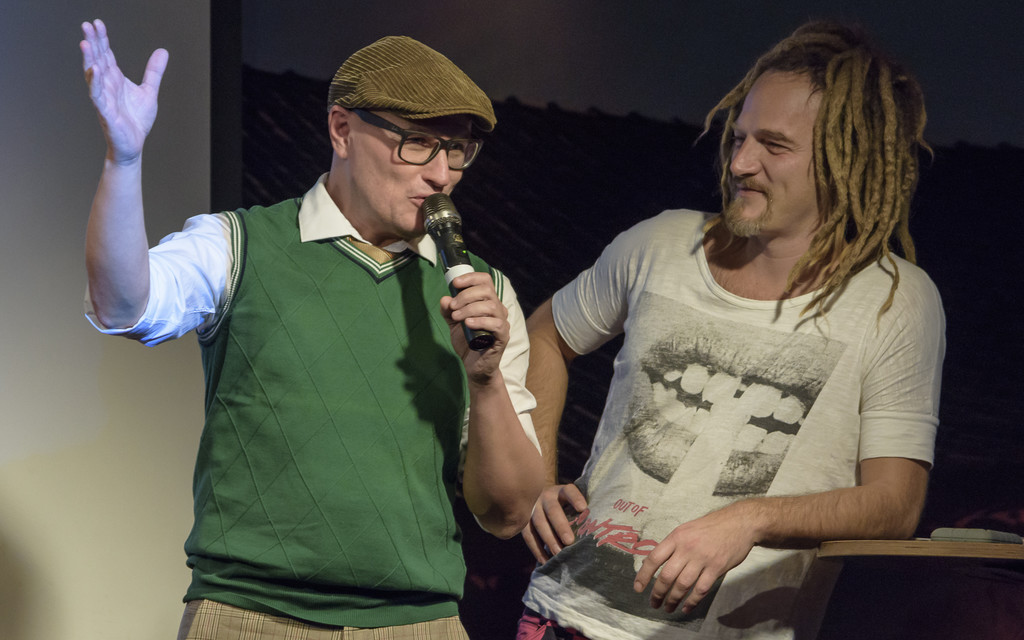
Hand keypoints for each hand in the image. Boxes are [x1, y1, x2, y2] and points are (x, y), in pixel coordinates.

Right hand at [80, 19, 167, 163]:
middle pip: (97, 60)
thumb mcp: (149, 91)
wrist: (133, 145)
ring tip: (85, 43)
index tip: (97, 23)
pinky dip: (95, 82)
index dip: (102, 39)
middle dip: (92, 43)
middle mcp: (107, 86)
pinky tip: (95, 70)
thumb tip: (162, 51)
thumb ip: (153, 72)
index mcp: (115, 79)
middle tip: (86, 25)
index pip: (106, 55)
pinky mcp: (105, 112)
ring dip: (89, 59)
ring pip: (93, 75)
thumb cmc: (136, 120)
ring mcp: (104, 98)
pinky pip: (97, 95)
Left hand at [440, 271, 508, 382]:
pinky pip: (496, 324)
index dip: (471, 278)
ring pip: (491, 306)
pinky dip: (480, 321)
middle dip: (466, 295)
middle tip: (453, 306)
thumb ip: (448, 311)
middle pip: (487, 290)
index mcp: (487, 302)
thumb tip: (445, 299)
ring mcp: (502, 322)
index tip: (455, 283)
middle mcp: (497, 309)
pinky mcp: (503, 336)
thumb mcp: (453, 324)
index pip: (485, 281)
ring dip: (470, 309)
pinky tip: (468, 324)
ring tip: (457, 317)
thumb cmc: (467, 343)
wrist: (475, 367)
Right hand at [521, 483, 587, 562]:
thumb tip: (595, 532)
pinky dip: (536, 549)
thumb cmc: (564, 506)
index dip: (575, 498)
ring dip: (549, 539)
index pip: (569, 491)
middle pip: (553, 510)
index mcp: (560, 491)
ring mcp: (533, 507)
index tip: (583, 508)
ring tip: (558, 554)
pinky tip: (545, 561)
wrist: (539, 497)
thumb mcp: (570, 503)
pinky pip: (528, 535)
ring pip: (539, 523)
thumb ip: (579, 513)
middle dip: (561, 526)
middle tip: (569, 541)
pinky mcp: (524, 519)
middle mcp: (546, 496)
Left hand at [633, 505, 755, 613]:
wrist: (739, 523)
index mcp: (676, 537)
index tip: (638, 588)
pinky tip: (686, 607)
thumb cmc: (712, 526)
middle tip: (654, 603)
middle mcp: (687, 548)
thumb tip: (658, 562)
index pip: (654, 558)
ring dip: (673, 599)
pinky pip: (701, 589)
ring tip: (668, 608)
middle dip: (657, 593)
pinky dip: (692, 601)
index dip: (643, 575)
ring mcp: (702, 559)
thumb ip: (674, 545)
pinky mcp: (717, 568)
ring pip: (682, 585)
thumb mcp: (687, 529)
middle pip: (666, 575)